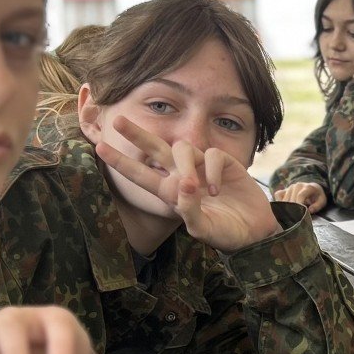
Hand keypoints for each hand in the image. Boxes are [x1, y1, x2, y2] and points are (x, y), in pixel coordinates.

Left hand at [95, 116, 281, 250]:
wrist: (255, 231)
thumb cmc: (225, 233)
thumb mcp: (205, 229)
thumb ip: (190, 211)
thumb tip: (184, 185)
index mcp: (170, 193)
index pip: (141, 174)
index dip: (121, 161)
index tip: (99, 147)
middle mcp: (183, 176)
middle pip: (155, 149)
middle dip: (137, 135)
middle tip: (119, 119)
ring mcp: (202, 167)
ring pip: (183, 148)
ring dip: (186, 166)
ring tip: (197, 188)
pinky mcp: (223, 162)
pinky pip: (210, 155)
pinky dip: (211, 171)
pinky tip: (216, 188)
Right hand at [275, 181, 328, 214]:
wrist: (312, 188)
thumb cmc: (317, 196)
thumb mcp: (322, 201)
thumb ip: (317, 206)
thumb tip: (309, 210)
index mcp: (307, 187)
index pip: (300, 195)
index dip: (298, 204)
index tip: (298, 214)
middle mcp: (297, 186)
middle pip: (291, 199)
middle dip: (292, 209)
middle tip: (294, 218)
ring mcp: (289, 187)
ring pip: (284, 199)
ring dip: (286, 208)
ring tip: (290, 215)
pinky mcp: (284, 190)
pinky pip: (277, 195)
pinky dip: (279, 202)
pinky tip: (284, 208)